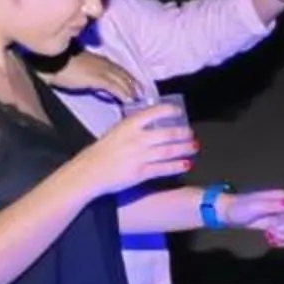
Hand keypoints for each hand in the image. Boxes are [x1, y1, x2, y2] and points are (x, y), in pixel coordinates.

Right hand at [48, 49, 149, 106]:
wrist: (51, 62)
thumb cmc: (59, 64)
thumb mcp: (76, 66)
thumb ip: (86, 71)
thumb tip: (87, 78)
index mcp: (97, 60)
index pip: (116, 68)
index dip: (126, 76)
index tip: (134, 83)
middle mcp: (102, 63)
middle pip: (122, 73)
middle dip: (133, 82)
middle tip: (142, 91)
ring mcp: (100, 70)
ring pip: (121, 79)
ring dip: (131, 89)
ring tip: (138, 98)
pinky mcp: (96, 78)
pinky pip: (113, 86)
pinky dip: (122, 93)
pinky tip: (128, 100)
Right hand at [82, 101, 198, 195]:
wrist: (89, 172)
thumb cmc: (101, 152)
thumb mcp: (116, 132)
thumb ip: (133, 128)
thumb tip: (153, 125)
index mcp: (129, 125)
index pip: (154, 112)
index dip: (169, 110)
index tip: (177, 111)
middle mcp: (137, 139)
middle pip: (167, 134)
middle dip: (183, 133)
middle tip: (190, 133)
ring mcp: (140, 156)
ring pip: (169, 151)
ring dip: (184, 149)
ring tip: (194, 147)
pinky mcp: (141, 173)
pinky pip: (163, 168)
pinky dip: (176, 166)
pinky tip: (186, 164)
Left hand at [218, 189, 283, 244]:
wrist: (227, 214)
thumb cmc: (239, 209)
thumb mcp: (254, 207)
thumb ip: (272, 206)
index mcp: (282, 197)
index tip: (274, 228)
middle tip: (271, 233)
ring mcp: (280, 214)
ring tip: (271, 237)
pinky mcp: (276, 223)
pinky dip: (283, 240)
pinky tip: (273, 241)